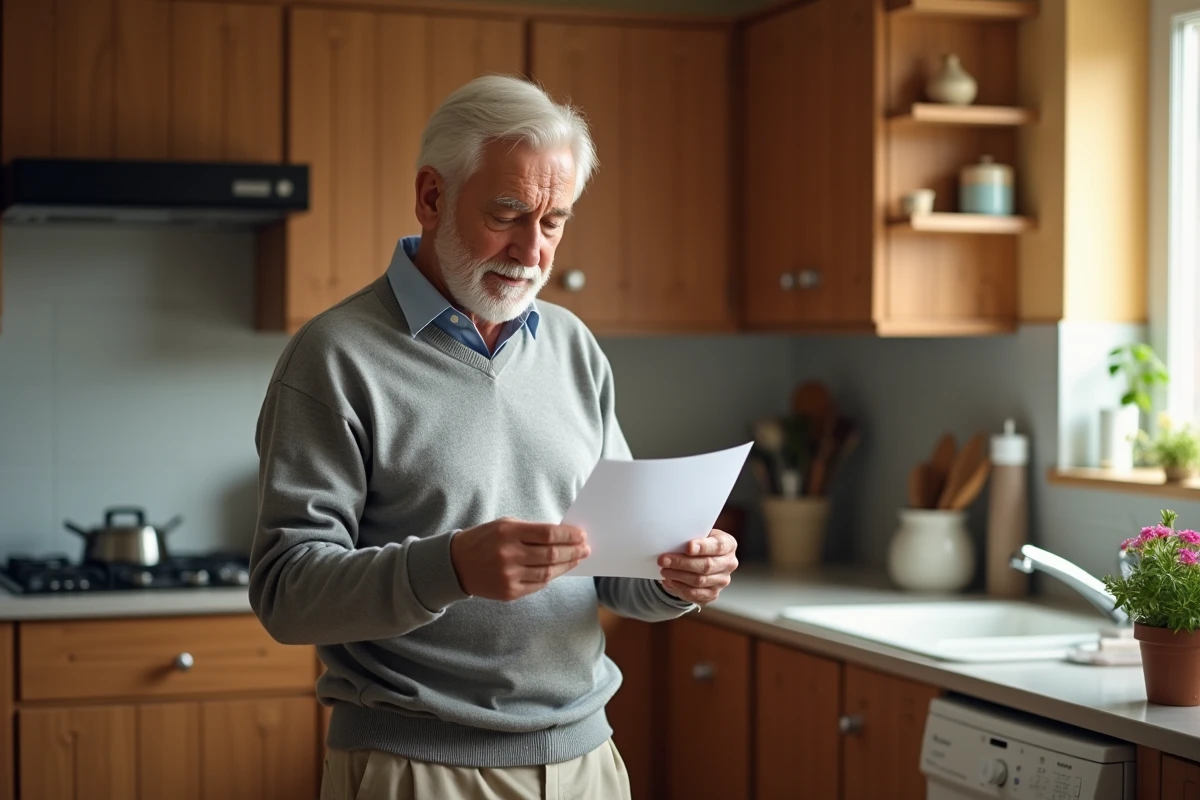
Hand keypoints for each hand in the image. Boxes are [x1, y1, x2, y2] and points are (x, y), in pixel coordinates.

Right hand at [450, 517, 589, 600]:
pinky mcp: (509, 592)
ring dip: (566, 566)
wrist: (456, 565)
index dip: (568, 535)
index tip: (581, 535)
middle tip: (585, 549)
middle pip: (551, 554)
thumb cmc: (485, 540)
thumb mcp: (505, 525)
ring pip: (548, 573)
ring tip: (577, 559)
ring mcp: (509, 576)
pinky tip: (558, 571)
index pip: (548, 534)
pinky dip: (550, 578)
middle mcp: (509, 555)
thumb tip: (563, 536)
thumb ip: (532, 530)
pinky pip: (537, 586)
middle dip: (573, 551)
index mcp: (508, 533)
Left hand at [657, 529, 737, 605]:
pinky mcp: (713, 594)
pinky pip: (695, 594)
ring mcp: (722, 581)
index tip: (688, 547)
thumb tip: (673, 540)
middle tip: (664, 560)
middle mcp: (729, 563)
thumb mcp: (698, 534)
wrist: (702, 558)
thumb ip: (691, 535)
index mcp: (728, 544)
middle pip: (706, 565)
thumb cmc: (699, 543)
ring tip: (664, 570)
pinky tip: (670, 581)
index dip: (703, 547)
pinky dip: (680, 588)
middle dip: (682, 563)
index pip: (718, 546)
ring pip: (699, 581)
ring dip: (678, 576)